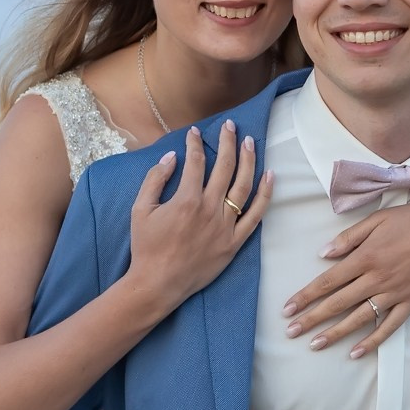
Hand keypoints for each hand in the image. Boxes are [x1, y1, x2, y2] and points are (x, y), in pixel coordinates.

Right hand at [123, 120, 271, 321]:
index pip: (196, 162)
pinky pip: (256, 215)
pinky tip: (270, 176)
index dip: (195, 143)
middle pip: (225, 167)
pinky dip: (265, 194)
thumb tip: (171, 157)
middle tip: (230, 126)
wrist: (158, 283)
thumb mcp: (140, 210)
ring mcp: (226, 226)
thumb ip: (155, 180)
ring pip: (244, 186)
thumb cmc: (146, 247)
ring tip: (250, 142)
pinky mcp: (235, 242)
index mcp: (186, 200)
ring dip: (249, 160)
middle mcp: (210, 209)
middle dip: (228, 142)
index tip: (194, 132)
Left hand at [279, 201, 409, 357]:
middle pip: (337, 303)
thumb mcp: (378, 219)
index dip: (306, 296)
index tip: (287, 308)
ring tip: (314, 345)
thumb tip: (323, 253)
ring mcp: (394, 294)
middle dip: (311, 318)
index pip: (327, 281)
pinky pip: (389, 326)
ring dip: (335, 333)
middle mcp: (376, 279)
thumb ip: (349, 237)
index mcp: (365, 258)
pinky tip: (356, 352)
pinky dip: (372, 341)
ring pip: (359, 318)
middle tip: (291, 332)